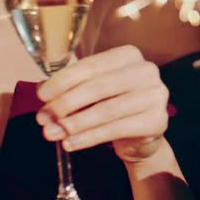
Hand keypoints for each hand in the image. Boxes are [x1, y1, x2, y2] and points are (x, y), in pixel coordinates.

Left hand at [35, 45, 169, 162]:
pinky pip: (116, 130)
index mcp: (129, 55)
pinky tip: (70, 144)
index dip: (64, 80)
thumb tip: (44, 92)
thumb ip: (73, 86)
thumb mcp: (95, 90)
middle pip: (99, 87)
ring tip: (52, 133)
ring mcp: (156, 95)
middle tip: (44, 118)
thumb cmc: (114, 105)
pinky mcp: (157, 120)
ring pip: (107, 110)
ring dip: (75, 123)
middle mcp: (146, 71)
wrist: (142, 134)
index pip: (92, 65)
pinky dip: (89, 138)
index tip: (42, 95)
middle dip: (67, 103)